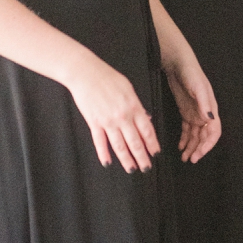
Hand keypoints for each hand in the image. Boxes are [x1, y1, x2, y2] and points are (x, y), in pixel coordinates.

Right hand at [67, 55, 160, 172]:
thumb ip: (137, 106)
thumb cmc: (108, 78)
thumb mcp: (129, 89)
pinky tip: (107, 162)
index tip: (156, 153)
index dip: (152, 143)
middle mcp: (122, 116)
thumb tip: (145, 119)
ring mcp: (108, 121)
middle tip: (147, 167)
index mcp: (133, 107)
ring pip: (119, 145)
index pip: (147, 130)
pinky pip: (100, 141)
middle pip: (135, 141)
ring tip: (132, 169)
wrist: (86, 73)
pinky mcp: (94, 123)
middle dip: (142, 156)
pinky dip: (104, 153)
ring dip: (126, 159)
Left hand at [162, 51, 221, 164]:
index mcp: (210, 109)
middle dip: (199, 149)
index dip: (208, 145)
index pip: (214, 132)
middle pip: (205, 137)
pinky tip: (181, 146)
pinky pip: (187, 130)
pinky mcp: (186, 112)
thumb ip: (204, 104)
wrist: (178, 64)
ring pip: (196, 136)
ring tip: (184, 157)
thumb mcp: (199, 88)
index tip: (199, 154)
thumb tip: (211, 119)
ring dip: (191, 147)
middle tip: (191, 160)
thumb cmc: (191, 74)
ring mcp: (195, 113)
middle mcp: (204, 114)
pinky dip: (185, 139)